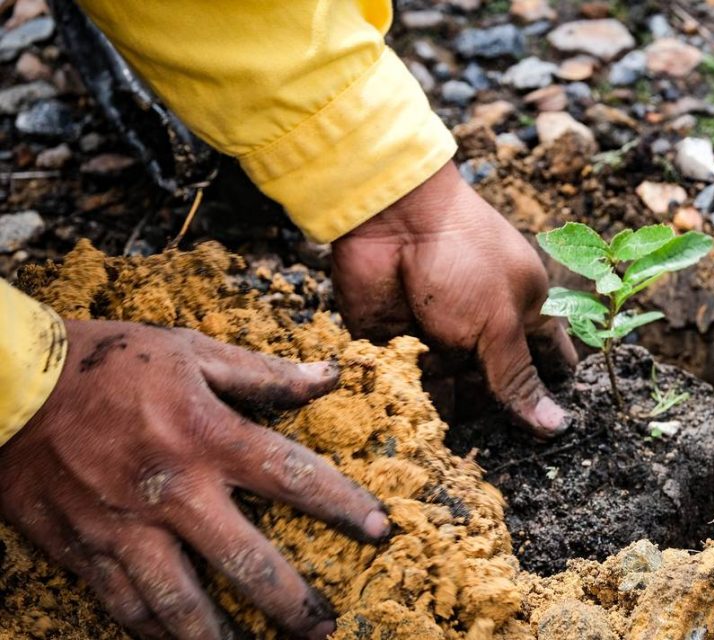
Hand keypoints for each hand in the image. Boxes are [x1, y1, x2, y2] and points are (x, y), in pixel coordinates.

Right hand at [0, 319, 388, 638]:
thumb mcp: (189, 350)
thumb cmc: (106, 361)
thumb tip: (329, 375)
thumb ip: (262, 373)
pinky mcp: (82, 549)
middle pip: (245, 561)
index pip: (292, 477)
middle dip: (291, 603)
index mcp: (206, 435)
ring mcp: (124, 529)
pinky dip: (154, 633)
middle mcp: (172, 491)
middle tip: (324, 630)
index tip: (379, 531)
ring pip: (181, 605)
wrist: (9, 385)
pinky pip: (125, 606)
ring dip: (221, 639)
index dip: (342, 506)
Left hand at [331, 162, 576, 438]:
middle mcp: (484, 330)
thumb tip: (556, 426)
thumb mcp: (499, 320)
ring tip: (451, 437)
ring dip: (452, 415)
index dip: (551, 391)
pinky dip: (411, 404)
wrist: (389, 219)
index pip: (548, 360)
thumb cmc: (463, 257)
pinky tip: (416, 424)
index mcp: (523, 314)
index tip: (553, 428)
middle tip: (493, 439)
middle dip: (495, 412)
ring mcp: (440, 340)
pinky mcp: (396, 347)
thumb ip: (517, 377)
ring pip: (452, 396)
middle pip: (498, 389)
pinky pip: (407, 388)